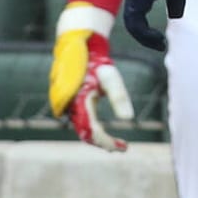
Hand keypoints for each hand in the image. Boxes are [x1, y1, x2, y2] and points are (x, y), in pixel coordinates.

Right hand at [49, 16, 134, 152]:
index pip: (93, 132)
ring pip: (83, 130)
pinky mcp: (72, 106)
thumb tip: (129, 119)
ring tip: (117, 144)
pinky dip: (94, 131)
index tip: (123, 148)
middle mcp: (71, 108)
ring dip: (99, 139)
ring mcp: (69, 107)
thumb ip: (119, 97)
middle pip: (87, 135)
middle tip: (123, 148)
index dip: (107, 142)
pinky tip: (106, 135)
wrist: (79, 50)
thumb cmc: (96, 63)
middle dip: (104, 143)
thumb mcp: (110, 77)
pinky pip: (82, 123)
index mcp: (78, 103)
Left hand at [121, 0, 189, 51]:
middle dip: (145, 38)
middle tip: (159, 45)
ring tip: (159, 44)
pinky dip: (144, 33)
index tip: (160, 40)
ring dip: (145, 38)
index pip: (138, 17)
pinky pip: (135, 22)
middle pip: (133, 23)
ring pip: (132, 24)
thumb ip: (175, 0)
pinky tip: (156, 37)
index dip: (147, 31)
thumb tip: (177, 16)